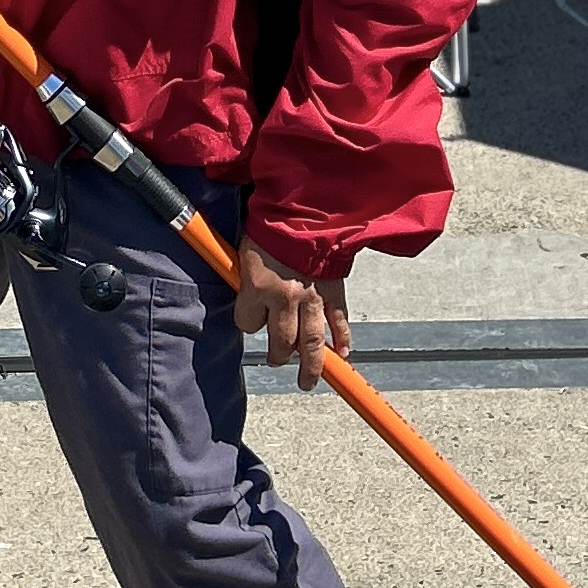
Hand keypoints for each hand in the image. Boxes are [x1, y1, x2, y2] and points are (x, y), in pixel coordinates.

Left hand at [234, 237, 349, 390]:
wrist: (306, 207)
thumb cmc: (270, 224)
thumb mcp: (245, 248)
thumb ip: (245, 275)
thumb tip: (245, 291)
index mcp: (258, 287)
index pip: (247, 322)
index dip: (248, 321)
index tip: (251, 317)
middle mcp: (285, 298)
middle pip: (280, 342)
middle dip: (277, 355)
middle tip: (276, 360)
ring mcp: (312, 297)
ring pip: (311, 342)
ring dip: (309, 365)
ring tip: (306, 381)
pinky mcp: (333, 291)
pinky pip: (339, 321)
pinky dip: (343, 339)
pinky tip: (343, 354)